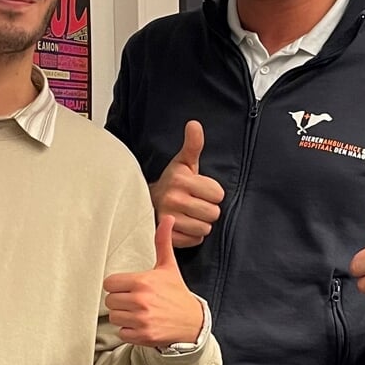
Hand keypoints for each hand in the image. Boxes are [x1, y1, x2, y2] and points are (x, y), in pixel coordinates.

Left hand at [103, 216, 205, 347]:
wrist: (193, 322)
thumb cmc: (177, 293)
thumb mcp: (168, 267)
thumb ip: (162, 242)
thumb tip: (168, 218)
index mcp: (142, 282)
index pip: (109, 284)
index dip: (118, 286)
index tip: (129, 288)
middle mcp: (140, 301)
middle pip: (110, 301)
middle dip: (120, 301)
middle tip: (135, 301)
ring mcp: (142, 319)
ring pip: (114, 317)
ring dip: (124, 316)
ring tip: (138, 313)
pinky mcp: (143, 335)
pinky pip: (121, 332)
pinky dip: (129, 331)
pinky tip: (141, 325)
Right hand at [150, 120, 225, 248]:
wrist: (146, 202)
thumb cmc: (172, 183)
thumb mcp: (183, 163)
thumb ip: (193, 145)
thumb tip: (194, 124)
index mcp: (180, 179)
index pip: (218, 194)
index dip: (212, 193)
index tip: (199, 191)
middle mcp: (173, 198)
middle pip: (213, 213)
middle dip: (207, 209)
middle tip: (194, 204)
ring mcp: (169, 218)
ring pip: (205, 228)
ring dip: (200, 223)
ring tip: (188, 215)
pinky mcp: (168, 236)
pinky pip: (195, 240)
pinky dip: (192, 236)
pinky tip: (183, 226)